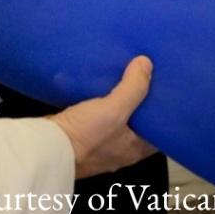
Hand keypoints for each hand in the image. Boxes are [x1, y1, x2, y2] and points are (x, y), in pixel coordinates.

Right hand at [51, 56, 155, 177]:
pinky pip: (98, 116)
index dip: (166, 114)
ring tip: (127, 76)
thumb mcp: (114, 110)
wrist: (46, 148)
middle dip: (142, 103)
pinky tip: (101, 86)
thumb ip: (133, 88)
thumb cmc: (84, 137)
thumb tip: (146, 64)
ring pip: (118, 119)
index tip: (168, 93)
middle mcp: (120, 149)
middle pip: (138, 123)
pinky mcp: (82, 135)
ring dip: (121, 102)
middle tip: (148, 78)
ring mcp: (100, 143)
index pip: (159, 132)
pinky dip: (102, 103)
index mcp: (134, 149)